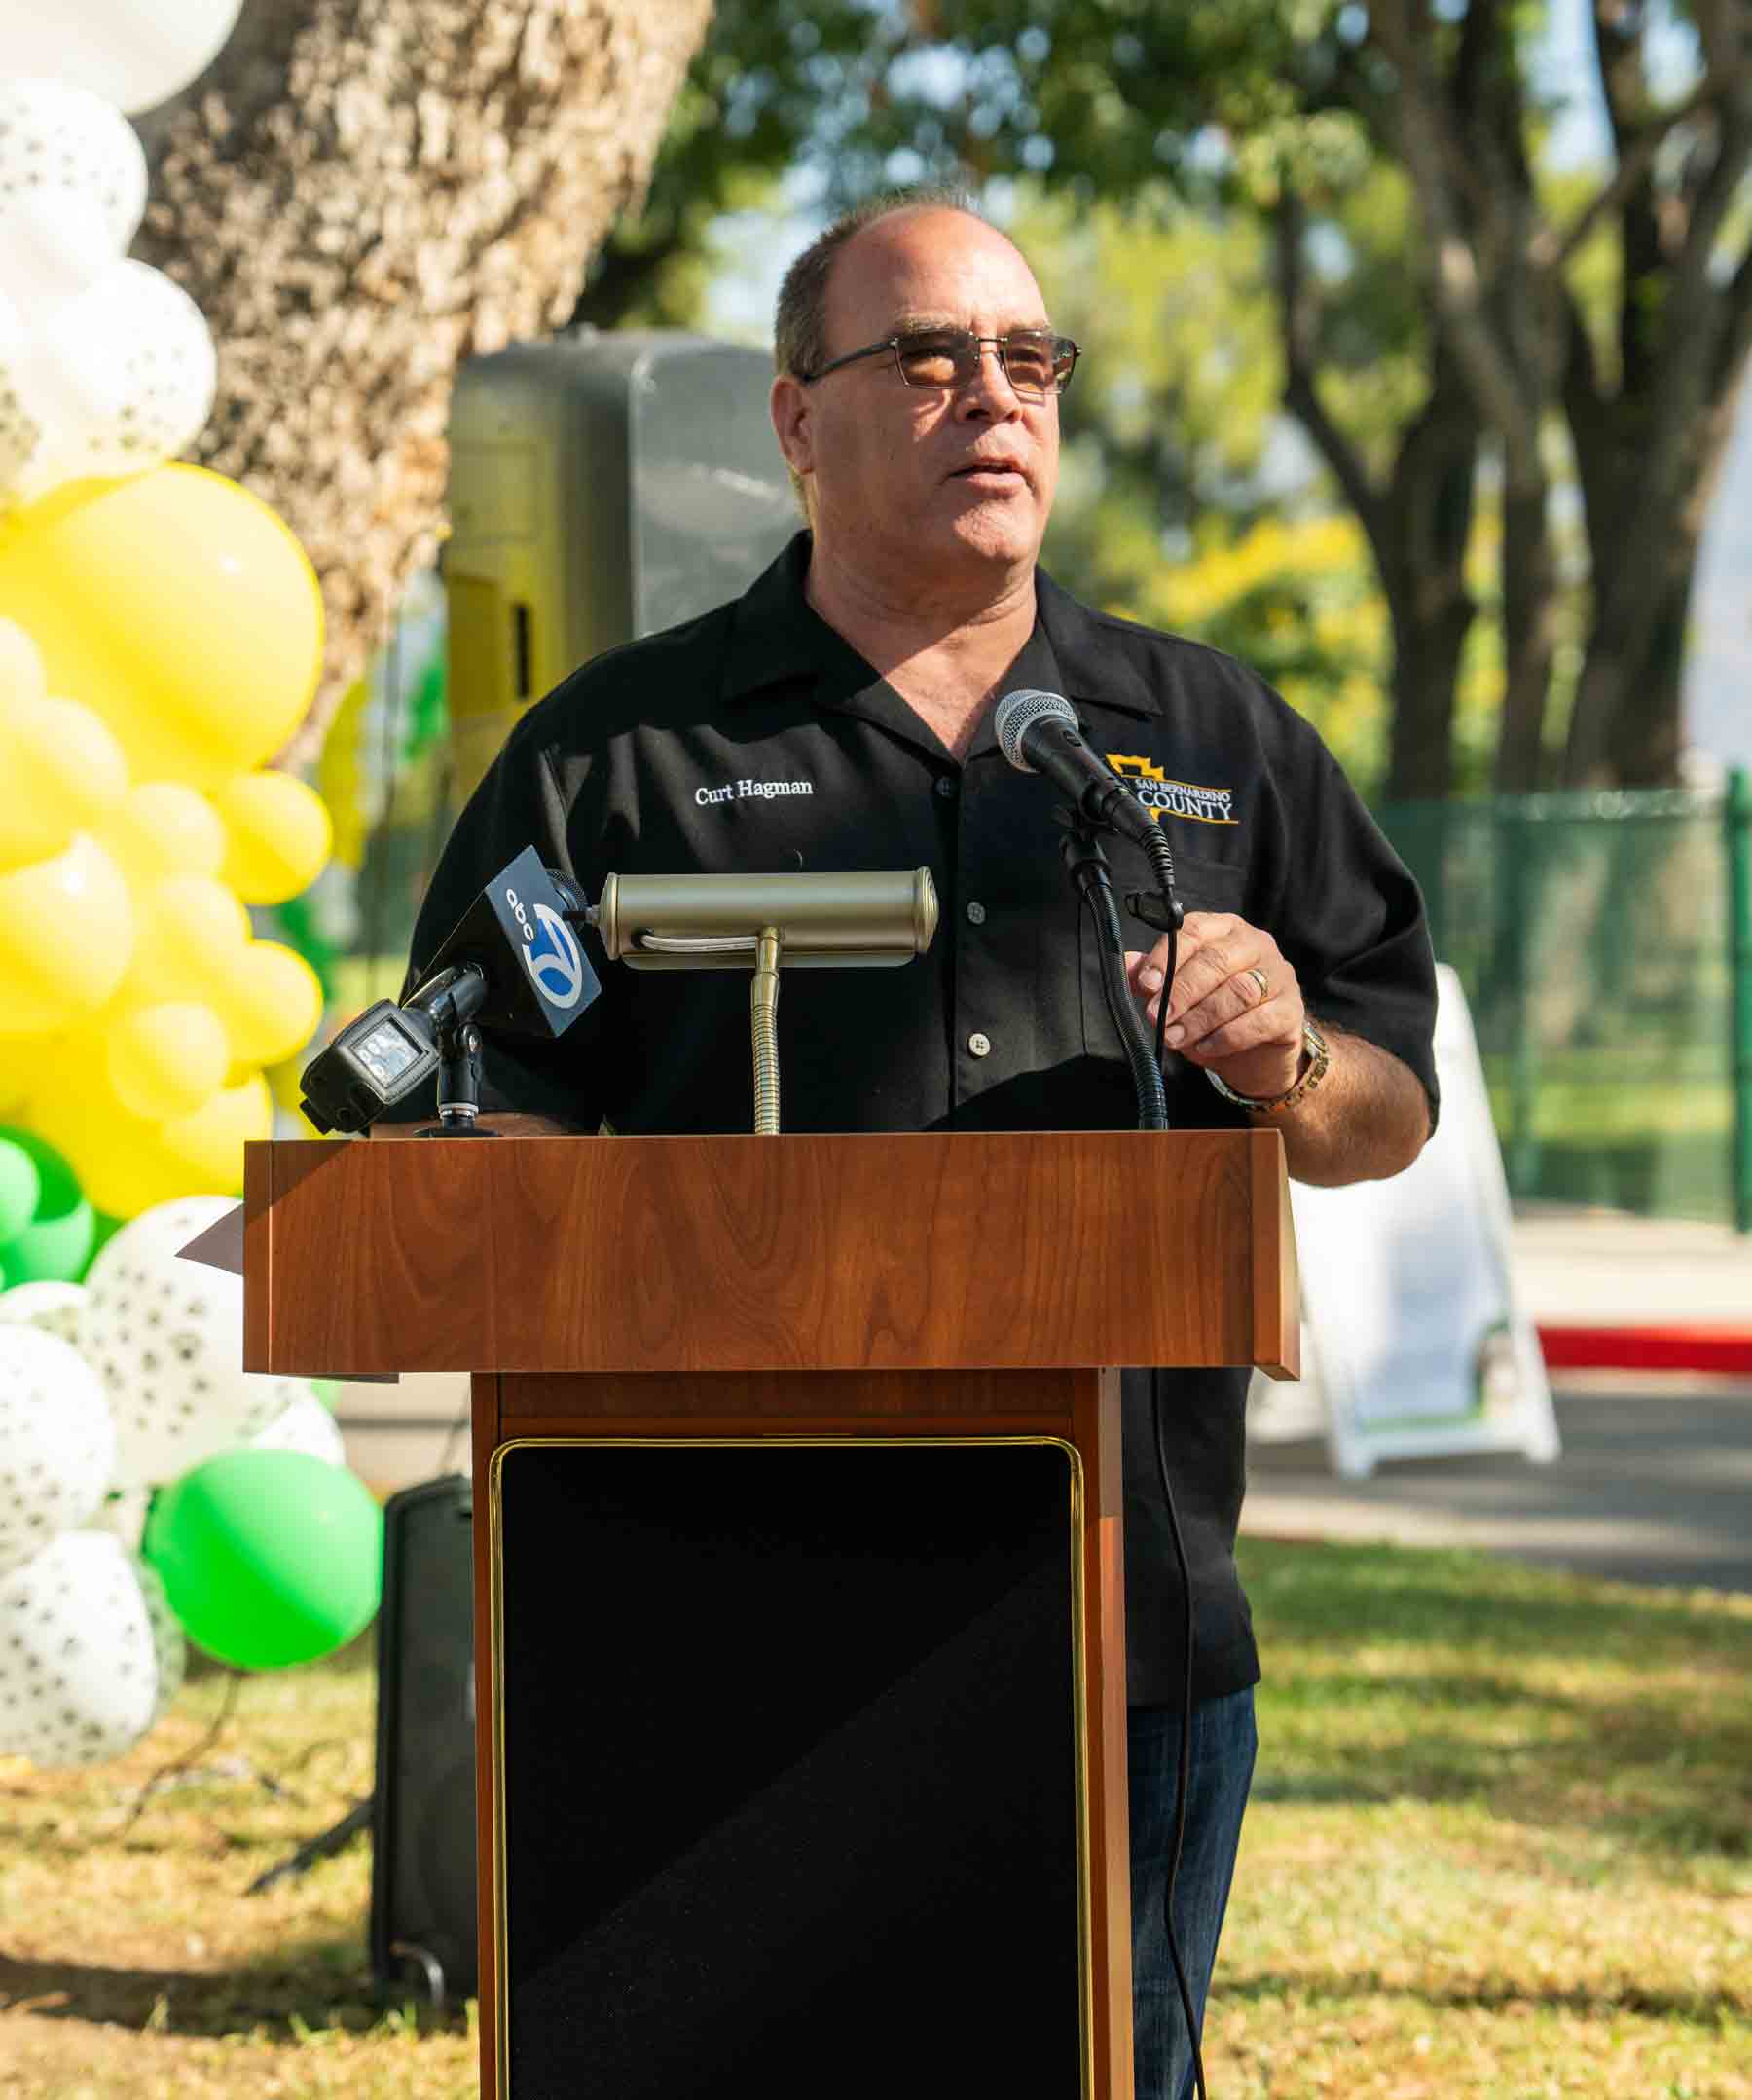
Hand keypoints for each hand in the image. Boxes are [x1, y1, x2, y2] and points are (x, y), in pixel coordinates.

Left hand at [1125, 912, 1306, 1102]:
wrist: (1258, 1052)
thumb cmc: (1214, 1013)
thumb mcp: (1178, 994)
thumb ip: (1154, 977)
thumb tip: (1124, 965)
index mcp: (1224, 930)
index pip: (1195, 930)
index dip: (1167, 956)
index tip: (1146, 984)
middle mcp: (1255, 945)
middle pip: (1217, 960)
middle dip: (1181, 991)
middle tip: (1156, 1017)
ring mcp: (1279, 975)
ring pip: (1239, 990)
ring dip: (1201, 1018)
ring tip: (1175, 1037)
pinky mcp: (1292, 1009)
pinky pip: (1260, 1020)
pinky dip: (1228, 1036)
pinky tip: (1205, 1048)